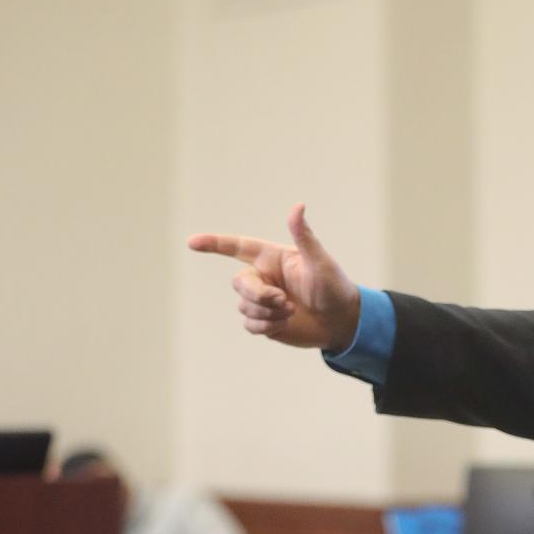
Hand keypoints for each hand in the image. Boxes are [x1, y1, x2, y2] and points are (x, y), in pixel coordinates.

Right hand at [188, 204, 360, 351]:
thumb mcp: (320, 261)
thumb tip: (298, 206)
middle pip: (239, 283)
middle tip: (283, 300)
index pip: (237, 247)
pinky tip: (285, 324)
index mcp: (272, 258)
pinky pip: (250, 325)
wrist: (341, 321)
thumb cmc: (334, 287)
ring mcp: (262, 301)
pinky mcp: (265, 322)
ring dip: (267, 312)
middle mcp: (263, 277)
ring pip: (244, 306)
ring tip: (291, 311)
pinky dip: (266, 326)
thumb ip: (304, 236)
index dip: (214, 244)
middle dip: (258, 294)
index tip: (192, 242)